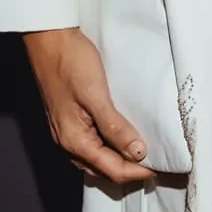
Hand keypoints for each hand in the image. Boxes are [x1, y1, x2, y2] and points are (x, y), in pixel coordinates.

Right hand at [23, 27, 155, 188]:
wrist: (48, 39)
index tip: (163, 166)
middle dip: (131, 171)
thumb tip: (138, 153)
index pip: (113, 171)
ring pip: (97, 161)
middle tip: (158, 162)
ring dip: (120, 161)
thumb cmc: (70, 62)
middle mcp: (68, 143)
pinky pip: (92, 146)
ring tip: (145, 153)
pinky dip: (110, 149)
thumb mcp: (96, 95)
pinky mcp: (69, 121)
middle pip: (104, 171)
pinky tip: (122, 139)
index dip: (140, 172)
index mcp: (75, 141)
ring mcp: (66, 133)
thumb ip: (116, 127)